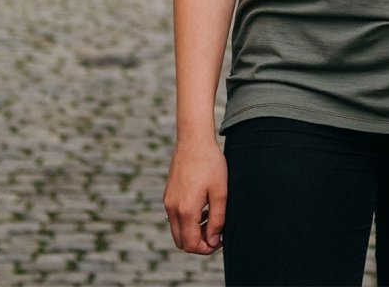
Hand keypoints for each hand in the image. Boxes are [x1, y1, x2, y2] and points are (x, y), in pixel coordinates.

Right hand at [163, 137, 226, 254]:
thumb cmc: (210, 163)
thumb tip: (212, 241)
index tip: (219, 239)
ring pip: (177, 230)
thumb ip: (217, 220)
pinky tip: (202, 206)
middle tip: (215, 230)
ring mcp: (168, 201)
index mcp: (186, 210)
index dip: (206, 248)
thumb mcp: (220, 192)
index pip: (191, 245)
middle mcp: (172, 208)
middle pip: (181, 242)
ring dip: (192, 231)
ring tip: (211, 216)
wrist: (194, 140)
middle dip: (198, 242)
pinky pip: (174, 217)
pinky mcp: (168, 195)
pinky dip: (187, 220)